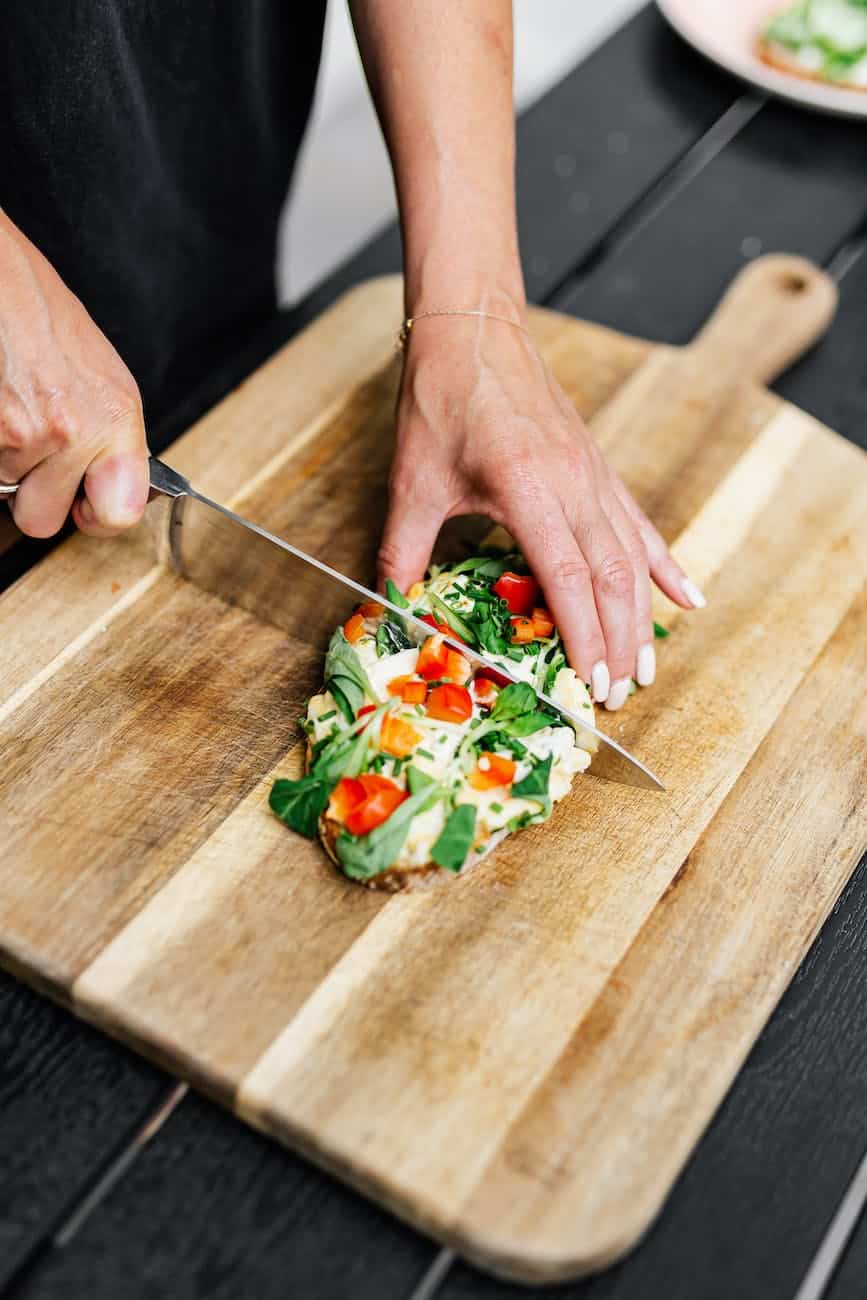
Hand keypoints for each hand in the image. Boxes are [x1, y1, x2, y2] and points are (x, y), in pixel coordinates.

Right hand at [0, 210, 148, 537]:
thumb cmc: (32, 306)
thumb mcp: (97, 370)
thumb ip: (109, 432)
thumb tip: (112, 477)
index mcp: (114, 416)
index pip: (120, 514)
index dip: (97, 517)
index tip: (87, 506)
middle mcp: (70, 430)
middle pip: (42, 520)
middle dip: (31, 493)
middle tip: (30, 448)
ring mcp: (19, 434)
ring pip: (2, 492)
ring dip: (2, 459)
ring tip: (7, 405)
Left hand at [378, 315, 704, 709]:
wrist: (473, 330)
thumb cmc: (440, 400)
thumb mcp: (413, 481)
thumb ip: (404, 550)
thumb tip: (390, 606)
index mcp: (528, 488)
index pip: (568, 578)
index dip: (584, 634)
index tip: (592, 682)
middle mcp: (573, 483)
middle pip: (612, 577)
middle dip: (619, 641)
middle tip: (619, 694)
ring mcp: (592, 474)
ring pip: (632, 556)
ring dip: (642, 616)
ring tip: (648, 667)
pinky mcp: (598, 467)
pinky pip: (639, 525)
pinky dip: (663, 565)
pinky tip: (687, 597)